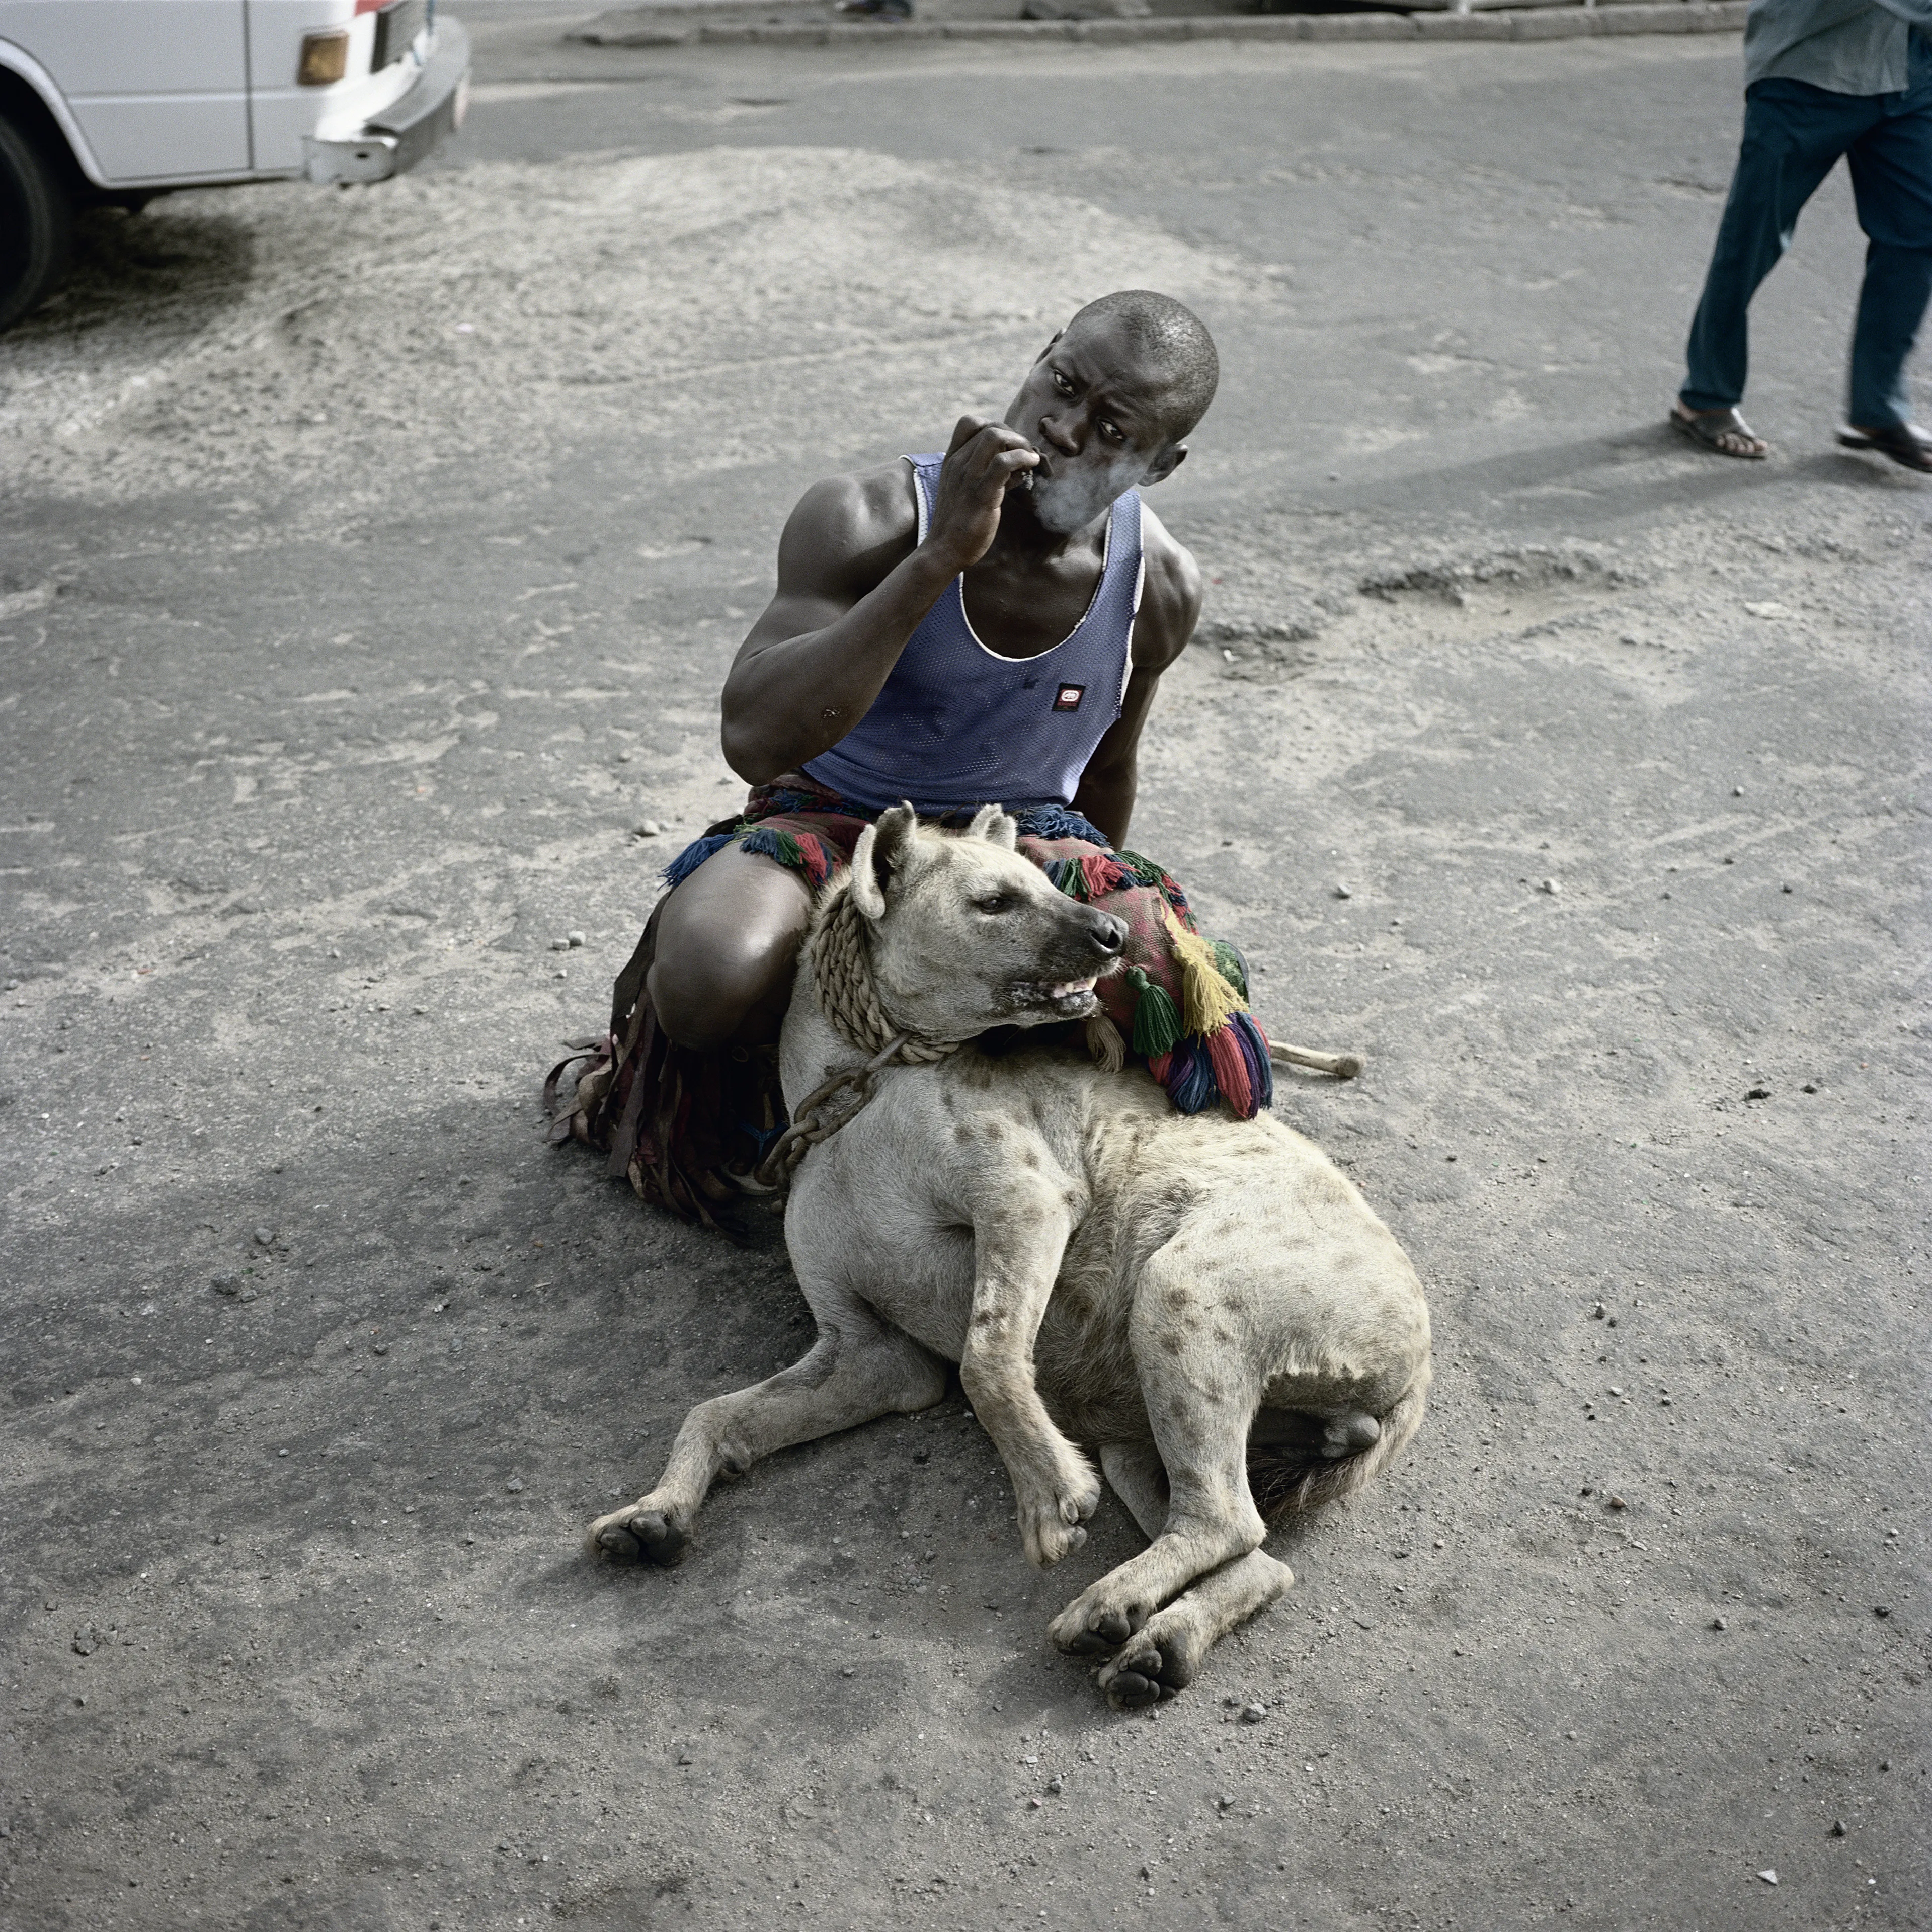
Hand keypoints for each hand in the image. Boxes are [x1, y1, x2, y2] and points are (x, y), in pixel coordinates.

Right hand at [924, 416, 1039, 571]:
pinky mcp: (981, 494)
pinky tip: (1031, 466)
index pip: (970, 422)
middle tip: (1025, 454)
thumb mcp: (965, 491)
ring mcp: (968, 477)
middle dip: (1014, 435)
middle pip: (989, 426)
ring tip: (1030, 459)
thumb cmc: (958, 524)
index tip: (1007, 446)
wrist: (943, 550)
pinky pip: (1004, 463)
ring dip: (1020, 444)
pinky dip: (1023, 458)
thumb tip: (1016, 466)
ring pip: (995, 437)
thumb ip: (984, 475)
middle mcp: (958, 464)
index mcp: (952, 461)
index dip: (994, 426)